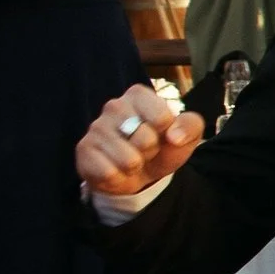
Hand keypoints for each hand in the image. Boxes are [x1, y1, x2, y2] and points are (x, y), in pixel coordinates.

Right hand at [76, 86, 204, 198]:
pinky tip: (116, 169)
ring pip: (128, 159)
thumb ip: (191, 126)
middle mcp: (114, 106)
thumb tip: (174, 136)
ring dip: (135, 166)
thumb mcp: (186, 135)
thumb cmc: (162, 147)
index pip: (162, 117)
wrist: (138, 173)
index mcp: (138, 95)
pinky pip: (109, 173)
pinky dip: (118, 178)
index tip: (161, 134)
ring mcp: (96, 127)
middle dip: (151, 151)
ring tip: (131, 160)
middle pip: (146, 139)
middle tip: (145, 150)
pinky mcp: (83, 149)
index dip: (168, 134)